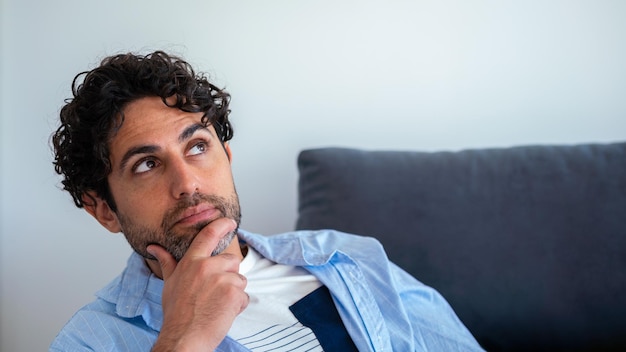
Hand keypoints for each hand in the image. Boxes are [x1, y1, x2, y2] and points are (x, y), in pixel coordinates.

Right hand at [147, 218, 248, 350]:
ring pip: (240, 279)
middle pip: (232, 260)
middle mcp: (207, 267)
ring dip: (233, 292)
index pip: (208, 235)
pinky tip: (222, 313)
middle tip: (214, 292)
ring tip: (216, 304)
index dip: (221, 225)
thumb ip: (167, 262)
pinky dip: (237, 306)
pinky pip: (244, 296)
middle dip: (229, 274)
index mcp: (192, 262)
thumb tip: (154, 247)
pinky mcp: (234, 294)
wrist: (184, 337)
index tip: (230, 222)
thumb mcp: (170, 283)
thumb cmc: (176, 312)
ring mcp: (222, 280)